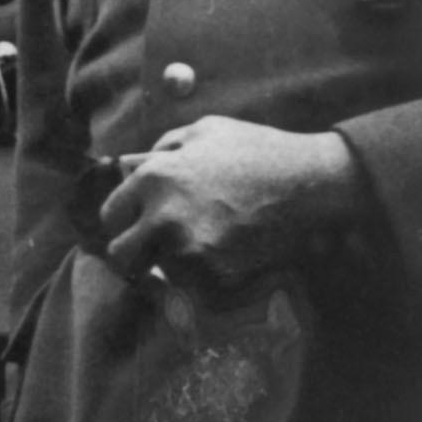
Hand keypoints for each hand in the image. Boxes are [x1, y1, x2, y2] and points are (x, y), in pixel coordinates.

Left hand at [84, 118, 365, 298]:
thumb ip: (162, 149)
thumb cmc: (257, 148)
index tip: (136, 226)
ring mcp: (191, 247)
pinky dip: (204, 285)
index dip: (123, 222)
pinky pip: (196, 289)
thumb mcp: (202, 131)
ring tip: (196, 258)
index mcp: (151, 179)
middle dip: (136, 255)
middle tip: (154, 252)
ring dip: (171, 270)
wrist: (310, 179)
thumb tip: (135, 164)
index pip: (110, 216)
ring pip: (159, 275)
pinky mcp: (221, 271)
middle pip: (122, 255)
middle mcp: (162, 215)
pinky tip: (220, 267)